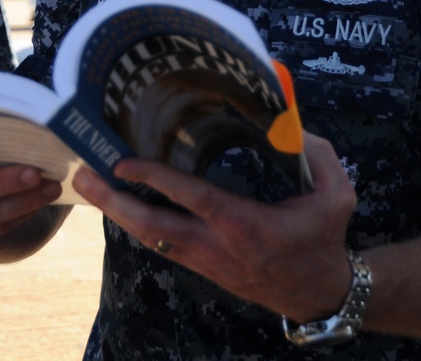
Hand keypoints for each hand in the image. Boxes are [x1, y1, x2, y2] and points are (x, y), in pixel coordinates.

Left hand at [73, 132, 357, 322]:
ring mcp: (203, 260)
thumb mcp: (337, 195)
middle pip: (150, 228)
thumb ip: (318, 155)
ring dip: (117, 213)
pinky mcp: (201, 267)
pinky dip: (136, 223)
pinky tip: (120, 204)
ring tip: (90, 185)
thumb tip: (293, 125)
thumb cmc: (324, 240)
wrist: (318, 294)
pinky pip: (160, 244)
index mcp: (243, 225)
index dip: (153, 179)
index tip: (122, 161)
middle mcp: (215, 245)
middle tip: (84, 176)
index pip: (189, 198)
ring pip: (149, 239)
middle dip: (113, 202)